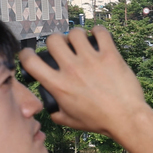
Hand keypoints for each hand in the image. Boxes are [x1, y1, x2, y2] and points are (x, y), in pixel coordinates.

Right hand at [17, 27, 150, 138]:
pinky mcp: (110, 56)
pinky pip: (100, 32)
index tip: (31, 54)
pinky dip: (98, 31)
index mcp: (58, 85)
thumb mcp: (69, 120)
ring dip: (76, 36)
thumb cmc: (99, 121)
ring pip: (75, 33)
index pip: (30, 60)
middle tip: (64, 48)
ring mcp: (91, 61)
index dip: (26, 54)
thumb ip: (54, 111)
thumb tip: (48, 105)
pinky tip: (98, 37)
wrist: (126, 119)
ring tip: (82, 43)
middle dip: (55, 41)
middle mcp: (72, 69)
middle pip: (53, 40)